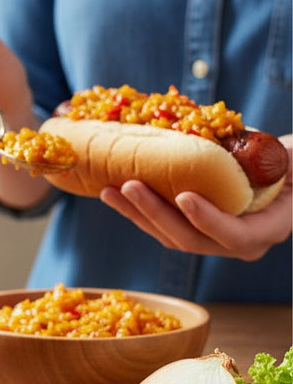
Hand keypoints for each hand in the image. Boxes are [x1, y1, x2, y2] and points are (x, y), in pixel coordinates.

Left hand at [100, 135, 292, 260]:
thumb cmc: (290, 161)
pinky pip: (160, 227)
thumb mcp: (290, 156)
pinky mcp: (190, 231)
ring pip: (169, 236)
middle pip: (190, 239)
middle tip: (128, 185)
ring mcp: (210, 241)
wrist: (284, 171)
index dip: (208, 219)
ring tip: (109, 190)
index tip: (184, 196)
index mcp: (266, 230)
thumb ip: (277, 156)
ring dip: (136, 214)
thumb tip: (239, 139)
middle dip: (155, 213)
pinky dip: (137, 211)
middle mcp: (236, 244)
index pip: (234, 234)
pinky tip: (113, 192)